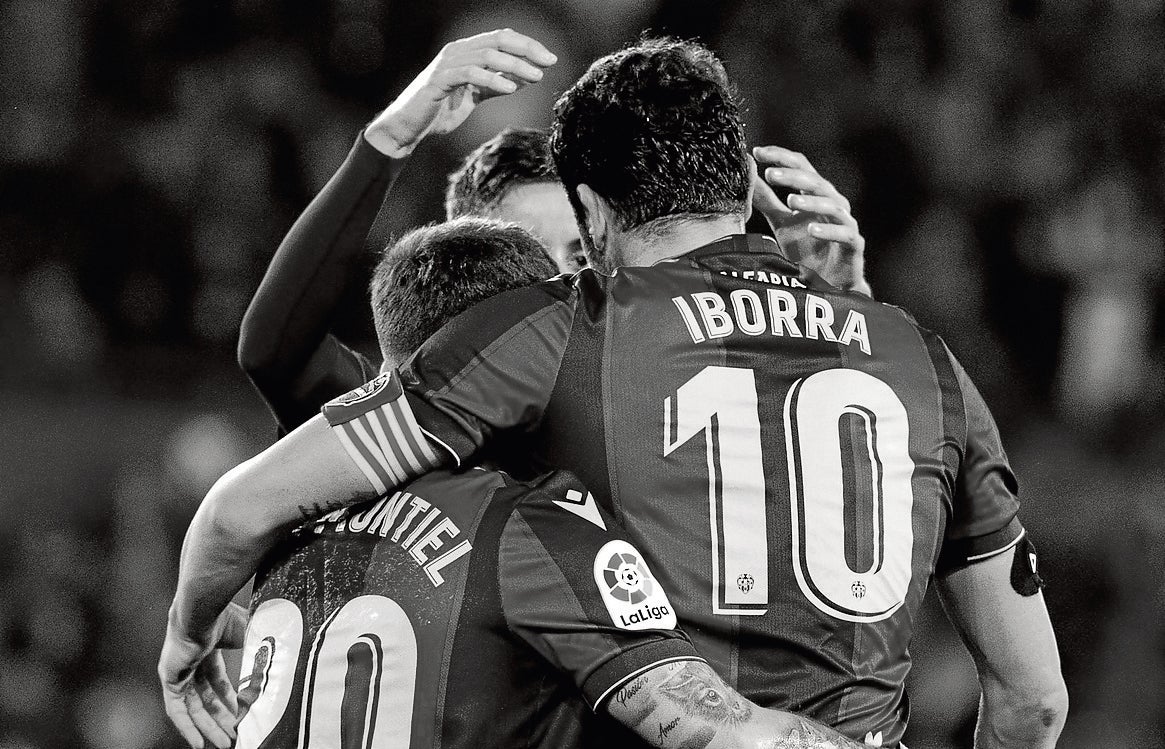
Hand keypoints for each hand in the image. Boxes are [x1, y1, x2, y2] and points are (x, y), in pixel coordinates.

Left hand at [159, 602, 249, 748]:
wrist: (203, 610)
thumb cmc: (225, 616)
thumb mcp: (250, 635)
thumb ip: (262, 648)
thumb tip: (288, 653)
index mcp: (209, 648)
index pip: (218, 681)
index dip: (231, 700)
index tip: (243, 715)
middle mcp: (192, 661)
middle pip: (206, 698)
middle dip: (221, 719)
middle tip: (234, 736)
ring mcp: (179, 671)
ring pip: (193, 708)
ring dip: (208, 727)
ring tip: (223, 744)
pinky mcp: (169, 679)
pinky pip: (177, 710)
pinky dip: (187, 728)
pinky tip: (198, 743)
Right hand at [365, 28, 556, 156]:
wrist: (407, 129)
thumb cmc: (439, 112)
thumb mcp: (474, 96)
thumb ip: (495, 84)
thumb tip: (525, 78)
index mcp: (466, 52)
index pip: (502, 38)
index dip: (527, 45)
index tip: (549, 59)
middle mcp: (457, 52)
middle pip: (498, 40)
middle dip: (527, 49)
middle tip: (549, 62)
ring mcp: (447, 64)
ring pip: (487, 55)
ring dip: (515, 65)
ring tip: (536, 77)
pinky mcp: (439, 81)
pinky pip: (470, 75)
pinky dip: (493, 80)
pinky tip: (511, 90)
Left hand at [751, 146, 870, 295]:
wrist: (827, 284)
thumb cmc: (806, 250)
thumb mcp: (782, 223)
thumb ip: (768, 201)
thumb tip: (749, 179)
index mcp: (815, 194)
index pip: (800, 166)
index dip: (781, 157)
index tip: (757, 152)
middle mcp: (833, 203)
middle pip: (815, 182)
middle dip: (793, 176)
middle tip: (770, 173)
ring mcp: (845, 223)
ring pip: (832, 205)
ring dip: (811, 201)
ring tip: (790, 200)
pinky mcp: (854, 245)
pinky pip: (845, 233)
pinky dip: (828, 231)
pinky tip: (810, 229)